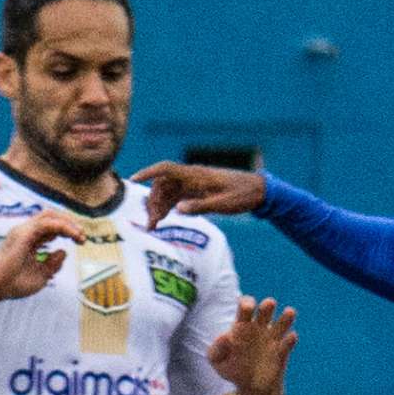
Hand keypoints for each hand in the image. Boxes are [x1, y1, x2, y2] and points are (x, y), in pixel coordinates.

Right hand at [0, 212, 86, 302]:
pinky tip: (72, 235)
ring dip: (68, 223)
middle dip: (70, 223)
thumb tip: (63, 252)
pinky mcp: (23, 234)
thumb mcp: (41, 275)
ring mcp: (23, 231)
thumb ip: (53, 264)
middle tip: (83, 237)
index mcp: (28, 239)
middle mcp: (25, 232)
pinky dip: (62, 227)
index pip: (50, 226)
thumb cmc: (12, 283)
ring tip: (80, 235)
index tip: (81, 240)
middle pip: (51, 216)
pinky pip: (47, 224)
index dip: (67, 229)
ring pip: (49, 216)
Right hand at [135, 161, 266, 227]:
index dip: (148, 172)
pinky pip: (177, 197)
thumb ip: (200, 206)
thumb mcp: (223, 203)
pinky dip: (168, 207)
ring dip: (159, 207)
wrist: (260, 192)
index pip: (166, 169)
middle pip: (163, 185)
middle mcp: (192, 177)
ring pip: (168, 193)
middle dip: (153, 201)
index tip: (133, 180)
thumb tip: (177, 209)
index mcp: (197, 175)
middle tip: (151, 223)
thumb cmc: (243, 195)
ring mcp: (194, 185)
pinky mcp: (198, 192)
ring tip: (153, 225)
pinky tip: (163, 219)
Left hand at [206, 296, 297, 394]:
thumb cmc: (232, 369)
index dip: (247, 303)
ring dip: (286, 317)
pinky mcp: (282, 353)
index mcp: (242, 325)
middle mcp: (259, 328)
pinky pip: (288, 343)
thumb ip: (216, 349)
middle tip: (270, 304)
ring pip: (282, 323)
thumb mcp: (217, 361)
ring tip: (290, 312)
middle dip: (267, 306)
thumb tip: (226, 337)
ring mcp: (272, 340)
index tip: (246, 309)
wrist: (251, 389)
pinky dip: (290, 339)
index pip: (245, 305)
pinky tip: (291, 336)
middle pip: (265, 310)